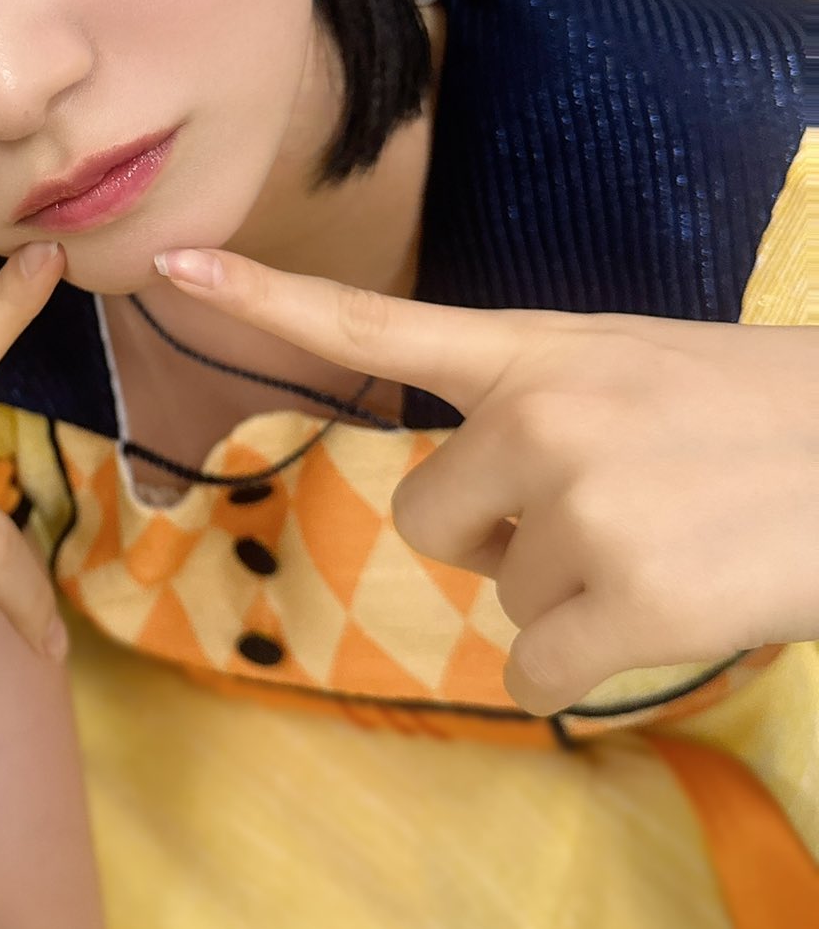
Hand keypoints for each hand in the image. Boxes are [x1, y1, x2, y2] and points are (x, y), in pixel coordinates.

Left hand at [152, 247, 818, 716]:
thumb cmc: (770, 419)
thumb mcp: (641, 368)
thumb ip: (541, 406)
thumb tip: (478, 498)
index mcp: (541, 349)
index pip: (377, 319)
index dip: (267, 297)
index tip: (170, 262)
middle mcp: (540, 416)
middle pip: (429, 516)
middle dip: (502, 535)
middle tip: (619, 511)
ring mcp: (580, 505)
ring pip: (500, 595)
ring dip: (570, 592)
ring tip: (672, 541)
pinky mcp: (626, 597)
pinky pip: (537, 667)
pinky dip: (591, 662)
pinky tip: (673, 609)